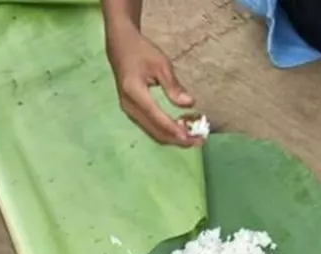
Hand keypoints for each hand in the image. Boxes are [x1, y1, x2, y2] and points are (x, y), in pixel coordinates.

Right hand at [106, 24, 202, 146]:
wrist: (120, 46)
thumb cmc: (141, 51)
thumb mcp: (161, 63)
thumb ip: (173, 86)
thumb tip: (189, 103)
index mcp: (134, 92)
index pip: (157, 118)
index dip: (175, 130)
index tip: (192, 137)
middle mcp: (129, 106)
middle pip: (156, 131)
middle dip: (178, 139)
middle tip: (199, 140)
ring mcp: (129, 111)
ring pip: (154, 133)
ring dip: (174, 137)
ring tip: (194, 136)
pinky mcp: (133, 113)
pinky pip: (151, 128)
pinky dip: (167, 131)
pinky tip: (182, 128)